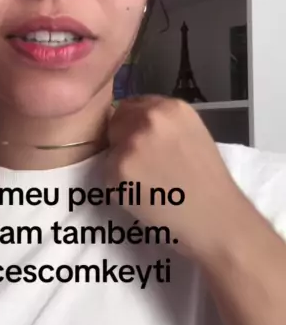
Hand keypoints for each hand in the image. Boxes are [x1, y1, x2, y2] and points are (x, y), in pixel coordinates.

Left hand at [105, 95, 250, 259]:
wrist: (216, 219)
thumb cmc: (209, 182)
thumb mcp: (192, 134)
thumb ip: (163, 123)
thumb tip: (133, 122)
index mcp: (171, 107)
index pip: (132, 104)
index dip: (134, 125)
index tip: (144, 143)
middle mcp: (150, 119)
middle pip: (117, 122)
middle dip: (124, 141)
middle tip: (146, 166)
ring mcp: (132, 144)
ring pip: (111, 150)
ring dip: (122, 165)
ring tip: (150, 183)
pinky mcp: (118, 171)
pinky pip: (108, 175)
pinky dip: (120, 187)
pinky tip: (145, 196)